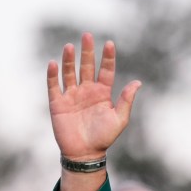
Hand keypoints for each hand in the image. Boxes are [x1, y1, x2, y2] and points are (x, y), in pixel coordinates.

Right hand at [47, 32, 141, 162]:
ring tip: (69, 47)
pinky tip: (53, 63)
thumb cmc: (104, 137)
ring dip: (69, 60)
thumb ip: (126, 100)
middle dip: (87, 51)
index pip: (105, 70)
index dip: (107, 58)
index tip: (109, 43)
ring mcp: (72, 96)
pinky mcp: (58, 103)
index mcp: (102, 93)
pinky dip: (52, 75)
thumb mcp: (119, 119)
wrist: (85, 154)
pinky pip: (54, 86)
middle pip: (87, 66)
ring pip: (70, 73)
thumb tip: (137, 82)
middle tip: (86, 35)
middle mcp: (87, 91)